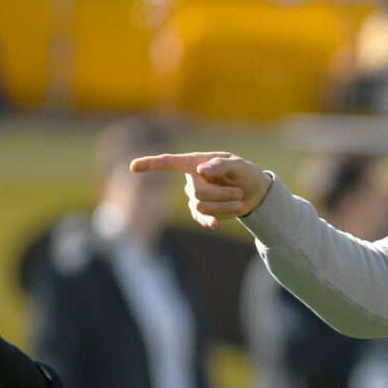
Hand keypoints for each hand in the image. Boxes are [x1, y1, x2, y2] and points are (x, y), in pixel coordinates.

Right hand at [130, 152, 272, 228]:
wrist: (255, 193)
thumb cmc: (246, 173)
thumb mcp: (239, 165)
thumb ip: (221, 165)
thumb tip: (200, 170)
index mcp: (196, 162)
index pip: (169, 163)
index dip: (151, 164)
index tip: (133, 167)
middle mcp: (191, 179)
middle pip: (196, 191)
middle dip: (219, 194)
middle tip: (238, 192)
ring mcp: (195, 197)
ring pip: (200, 206)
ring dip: (223, 205)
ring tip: (239, 200)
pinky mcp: (201, 212)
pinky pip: (200, 218)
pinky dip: (210, 220)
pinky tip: (215, 224)